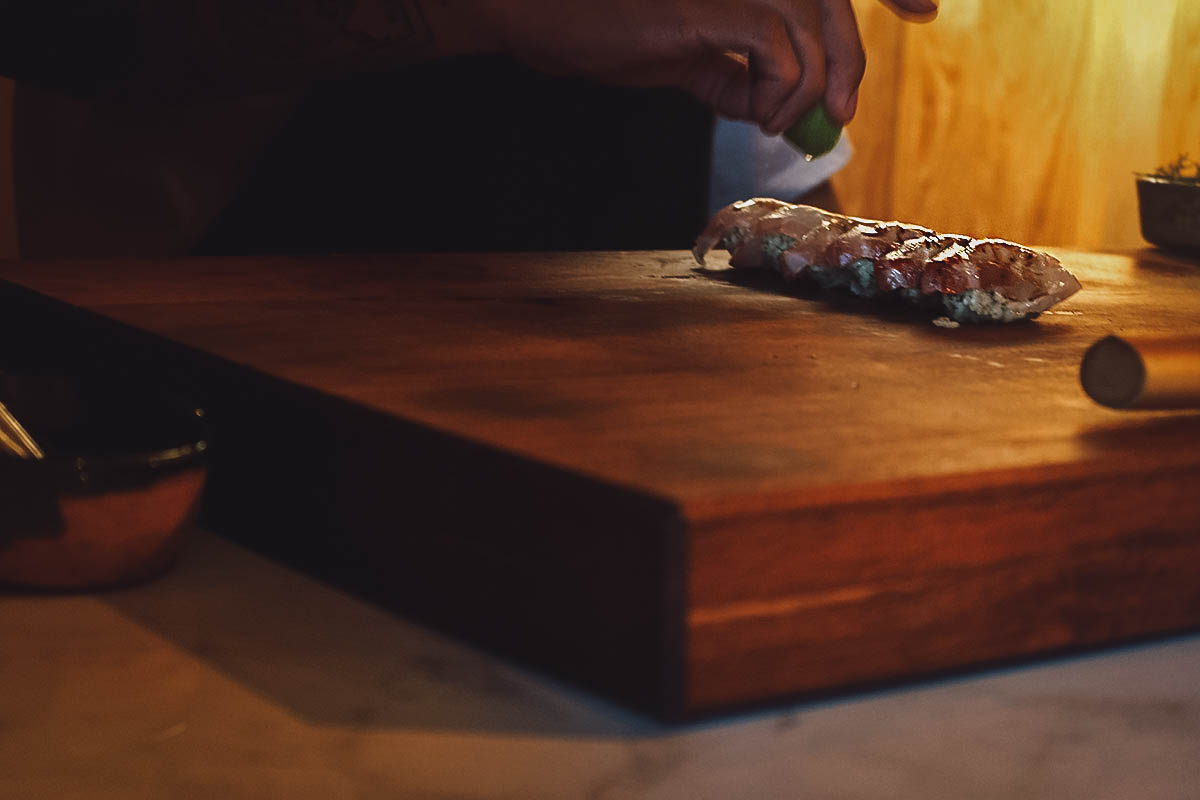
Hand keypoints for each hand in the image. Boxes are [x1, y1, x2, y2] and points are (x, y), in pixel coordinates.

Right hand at [475, 0, 937, 131]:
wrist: (542, 18)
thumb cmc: (602, 32)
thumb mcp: (680, 57)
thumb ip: (726, 72)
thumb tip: (764, 103)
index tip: (927, 10)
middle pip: (831, 2)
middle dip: (850, 61)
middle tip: (838, 118)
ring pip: (811, 32)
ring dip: (807, 90)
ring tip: (773, 121)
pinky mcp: (711, 5)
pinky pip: (777, 50)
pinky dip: (781, 91)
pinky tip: (755, 114)